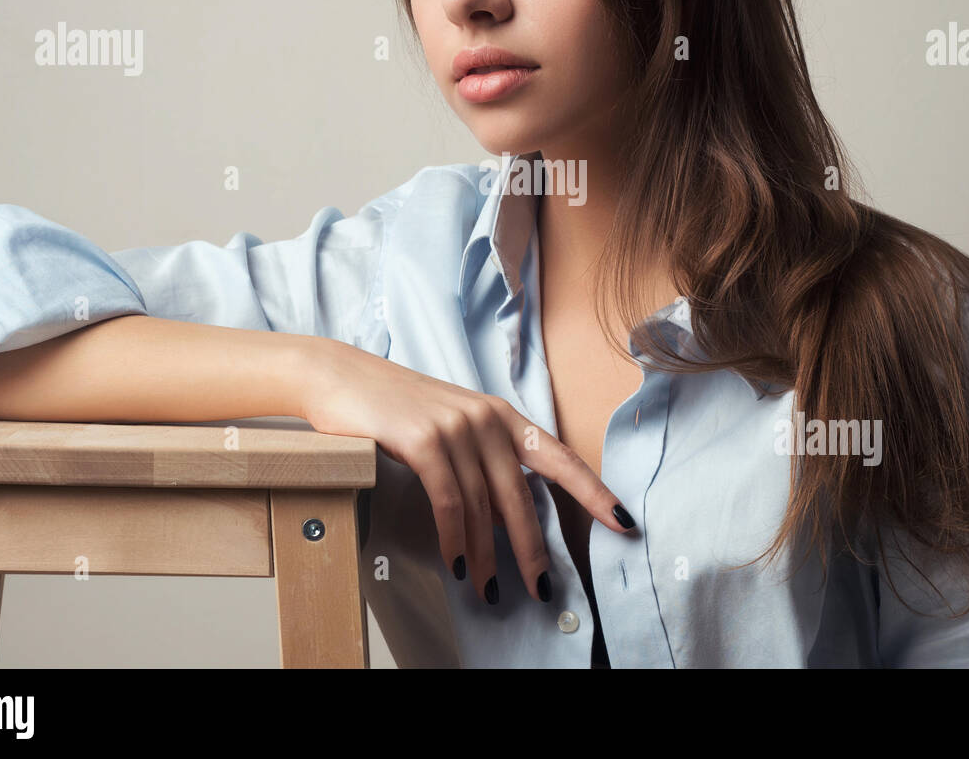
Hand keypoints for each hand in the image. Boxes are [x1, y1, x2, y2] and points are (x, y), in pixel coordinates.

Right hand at [296, 336, 636, 605]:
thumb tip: (506, 519)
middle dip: (533, 548)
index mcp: (502, 415)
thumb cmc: (396, 409)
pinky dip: (455, 539)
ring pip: (483, 506)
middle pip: (522, 495)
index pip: (559, 457)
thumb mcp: (452, 429)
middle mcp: (487, 418)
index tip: (625, 523)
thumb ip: (482, 464)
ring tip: (490, 589)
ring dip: (487, 554)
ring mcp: (457, 427)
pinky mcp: (424, 440)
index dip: (594, 492)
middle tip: (542, 589)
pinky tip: (458, 563)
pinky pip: (450, 501)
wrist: (343, 378)